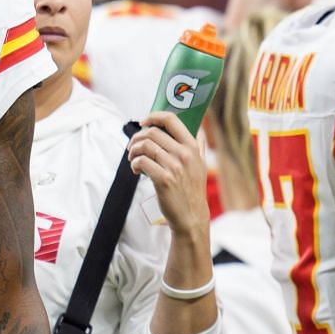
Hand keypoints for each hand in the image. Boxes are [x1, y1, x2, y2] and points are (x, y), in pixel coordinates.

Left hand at [130, 112, 211, 237]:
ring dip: (133, 150)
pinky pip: (142, 162)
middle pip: (153, 132)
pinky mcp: (164, 180)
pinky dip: (134, 163)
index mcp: (192, 147)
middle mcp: (185, 154)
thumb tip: (199, 132)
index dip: (153, 116)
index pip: (171, 120)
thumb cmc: (193, 191)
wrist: (191, 216)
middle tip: (133, 146)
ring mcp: (175, 167)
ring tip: (133, 158)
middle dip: (137, 137)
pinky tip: (135, 170)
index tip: (143, 122)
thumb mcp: (201, 166)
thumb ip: (199, 147)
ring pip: (145, 146)